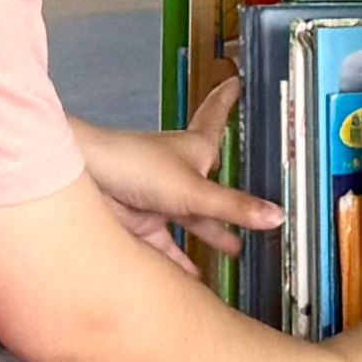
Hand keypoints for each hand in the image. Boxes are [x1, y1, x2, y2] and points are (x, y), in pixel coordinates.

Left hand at [75, 77, 276, 268]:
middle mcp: (180, 172)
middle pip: (212, 184)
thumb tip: (276, 216)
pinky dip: (181, 261)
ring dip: (212, 234)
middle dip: (231, 197)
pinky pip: (168, 246)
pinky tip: (195, 278)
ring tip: (235, 249)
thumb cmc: (135, 166)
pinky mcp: (143, 223)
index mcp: (196, 150)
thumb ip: (233, 208)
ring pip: (192, 219)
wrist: (85, 182)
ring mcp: (161, 198)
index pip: (217, 117)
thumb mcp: (193, 191)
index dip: (227, 100)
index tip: (237, 83)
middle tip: (252, 205)